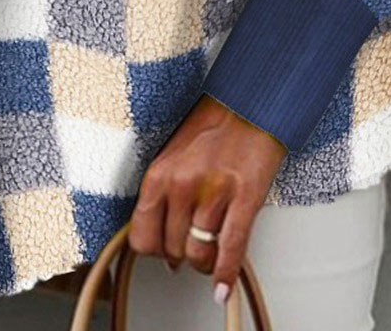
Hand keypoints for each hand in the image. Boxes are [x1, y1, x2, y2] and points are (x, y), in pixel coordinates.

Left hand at [127, 94, 286, 305]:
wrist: (249, 104)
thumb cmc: (212, 126)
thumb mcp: (173, 155)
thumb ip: (164, 194)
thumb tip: (163, 237)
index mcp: (159, 173)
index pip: (141, 235)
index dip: (152, 250)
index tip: (159, 251)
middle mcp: (182, 185)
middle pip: (172, 249)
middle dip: (180, 255)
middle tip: (188, 249)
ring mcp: (213, 193)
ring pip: (199, 253)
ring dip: (203, 264)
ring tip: (207, 261)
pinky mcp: (244, 198)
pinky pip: (231, 249)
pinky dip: (226, 273)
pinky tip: (222, 286)